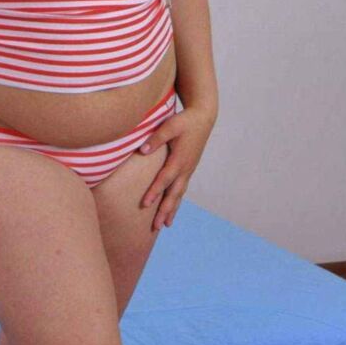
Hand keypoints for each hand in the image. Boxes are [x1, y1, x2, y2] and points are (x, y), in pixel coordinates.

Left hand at [139, 105, 216, 230]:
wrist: (203, 117)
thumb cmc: (185, 120)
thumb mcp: (170, 125)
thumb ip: (157, 138)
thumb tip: (142, 151)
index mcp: (179, 159)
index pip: (164, 179)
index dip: (154, 192)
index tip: (144, 205)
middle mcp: (185, 168)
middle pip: (174, 194)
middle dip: (165, 210)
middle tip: (156, 227)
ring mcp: (188, 169)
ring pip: (179, 193)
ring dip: (172, 209)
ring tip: (165, 224)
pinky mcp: (189, 167)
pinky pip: (182, 188)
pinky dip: (177, 200)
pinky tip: (173, 206)